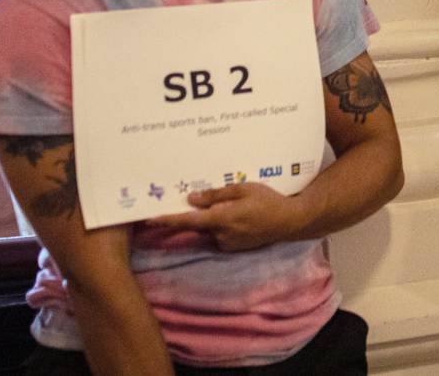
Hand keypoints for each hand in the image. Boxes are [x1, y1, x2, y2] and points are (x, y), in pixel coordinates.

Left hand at [146, 183, 302, 251]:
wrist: (290, 221)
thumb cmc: (268, 200)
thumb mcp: (244, 189)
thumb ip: (217, 195)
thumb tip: (192, 198)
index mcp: (222, 219)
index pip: (187, 220)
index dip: (167, 220)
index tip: (148, 219)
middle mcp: (221, 235)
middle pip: (199, 224)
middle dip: (200, 213)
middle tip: (209, 201)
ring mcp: (228, 244)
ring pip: (211, 229)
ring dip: (216, 219)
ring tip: (240, 207)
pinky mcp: (235, 248)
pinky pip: (221, 235)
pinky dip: (225, 226)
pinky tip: (243, 217)